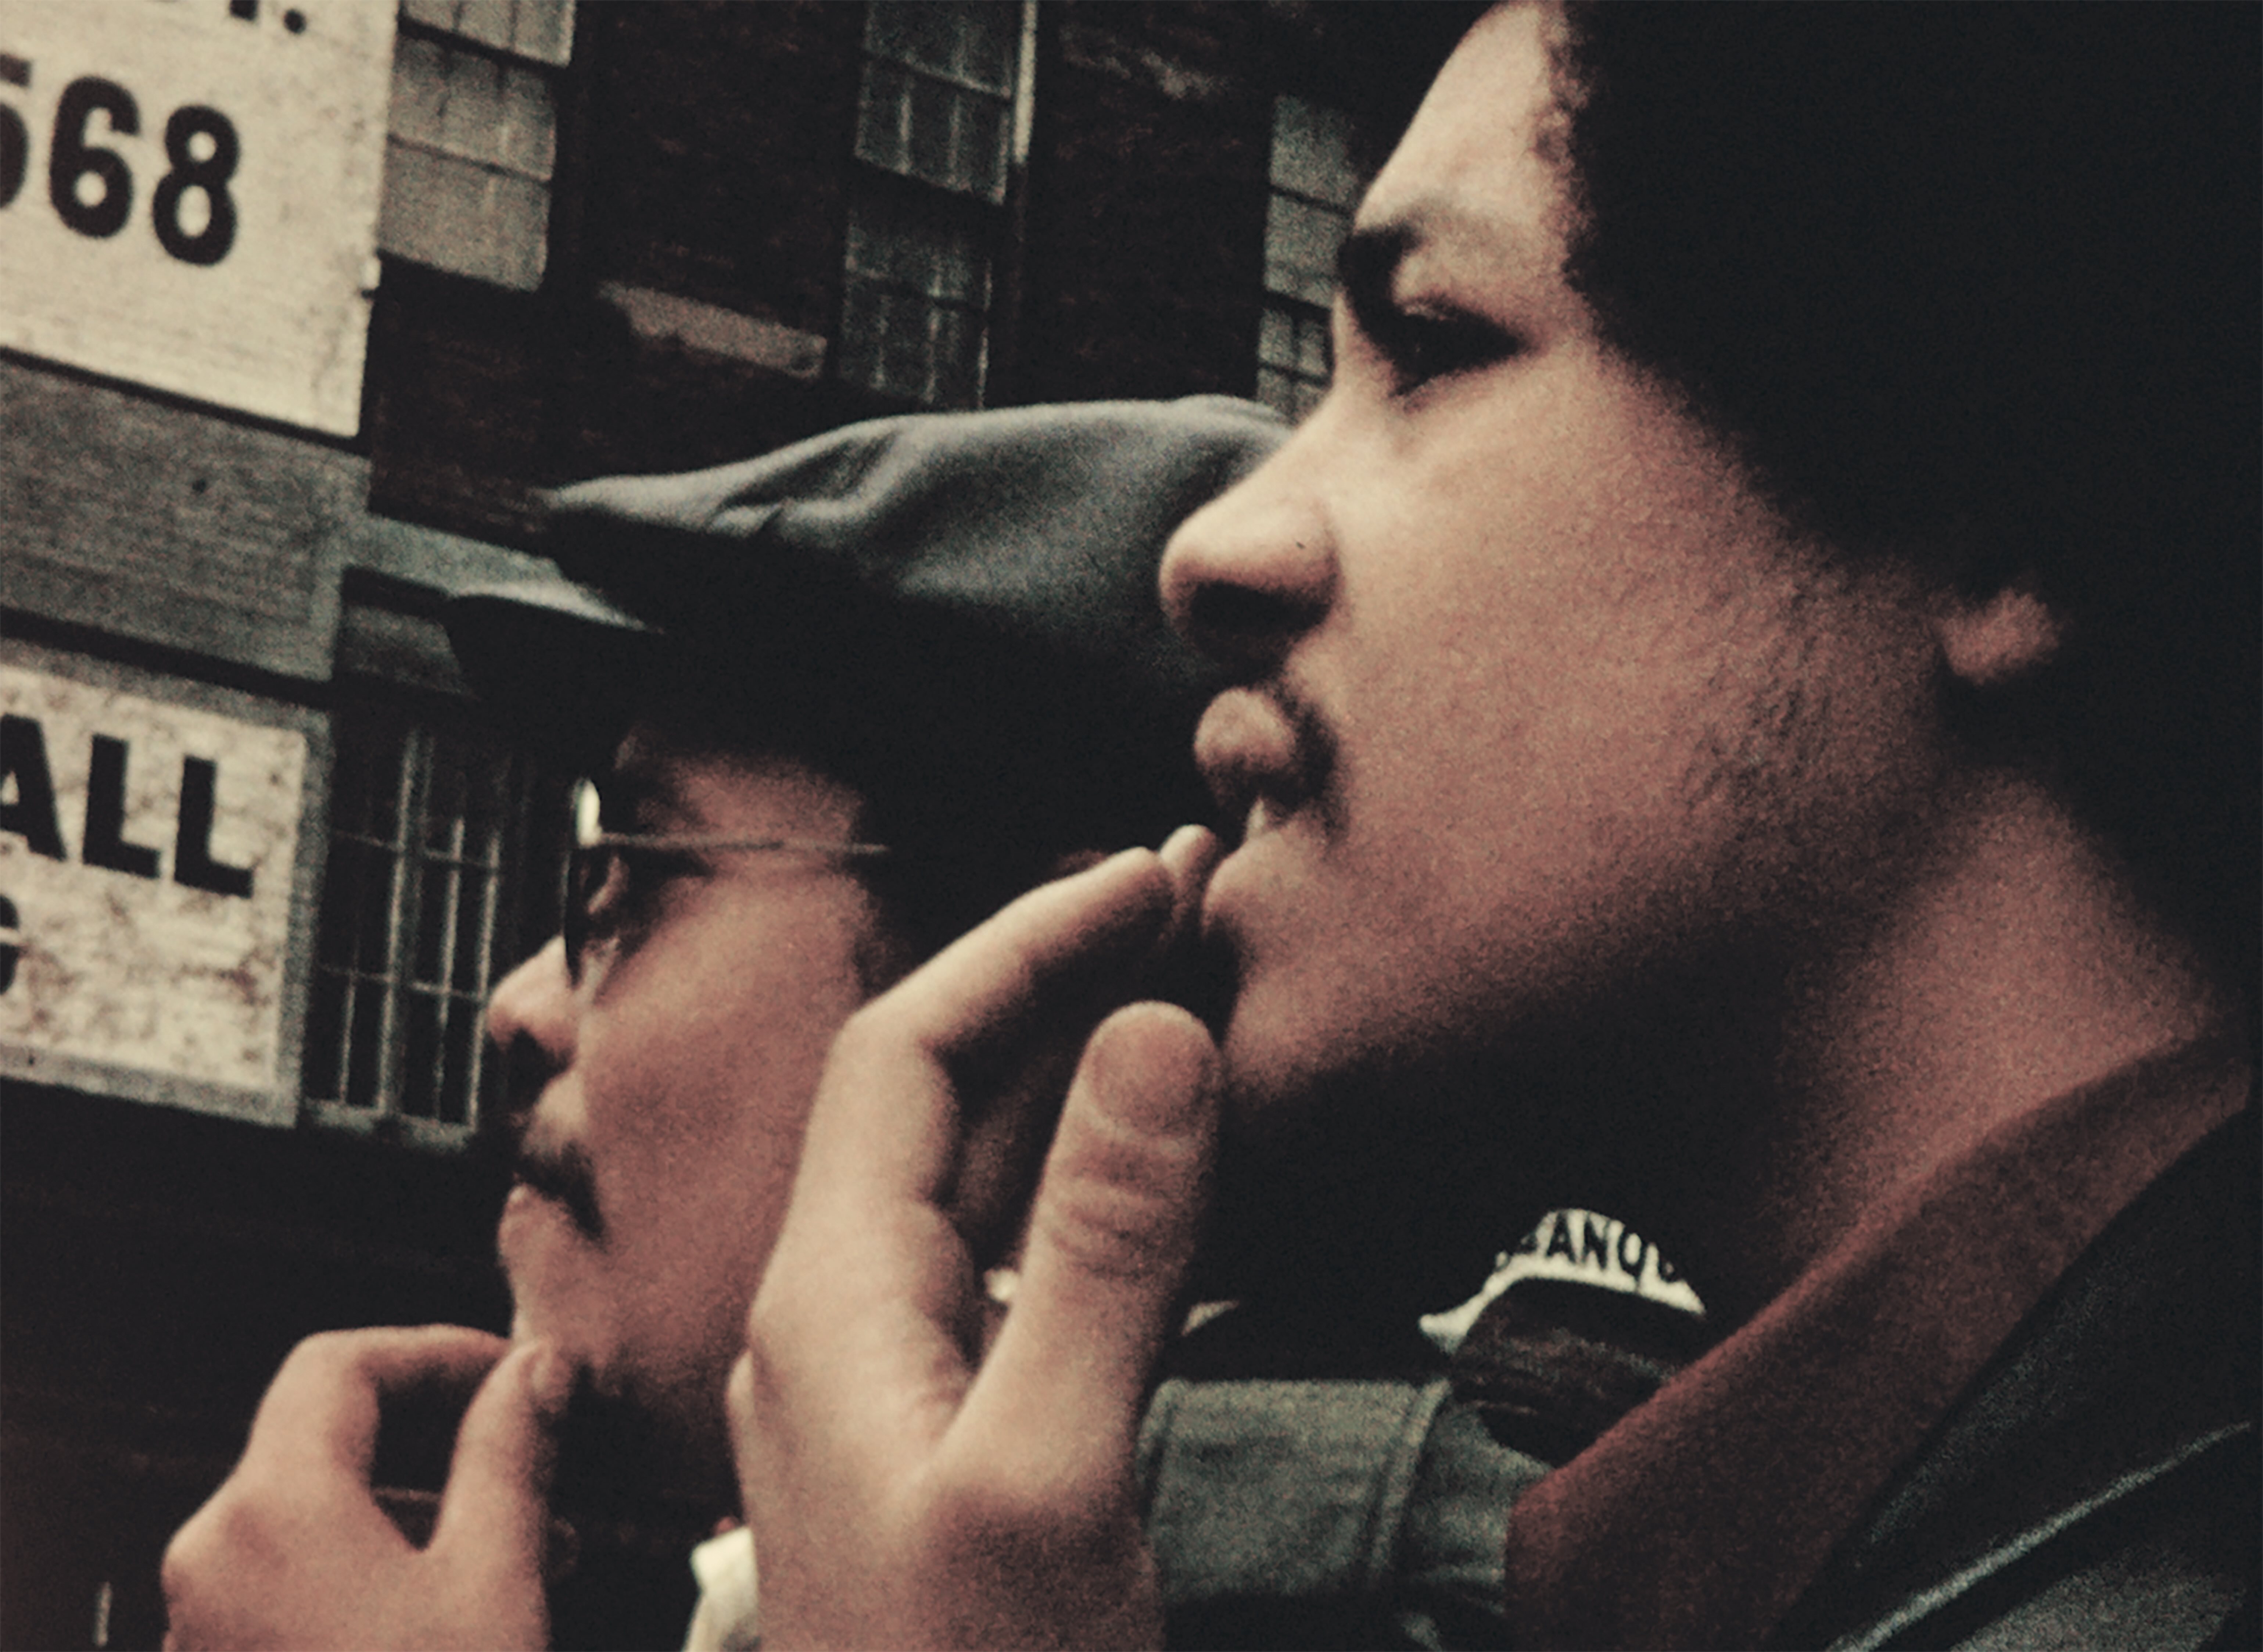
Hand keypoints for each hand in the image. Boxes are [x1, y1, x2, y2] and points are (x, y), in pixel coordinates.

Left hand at [162, 1326, 573, 1650]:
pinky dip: (380, 1568)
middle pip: (326, 1438)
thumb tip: (535, 1369)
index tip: (517, 1368)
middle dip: (442, 1433)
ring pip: (318, 1517)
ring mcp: (203, 1623)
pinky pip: (299, 1582)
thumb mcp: (493, 1584)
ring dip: (423, 1508)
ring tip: (529, 1547)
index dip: (437, 1349)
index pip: (338, 1363)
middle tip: (534, 1447)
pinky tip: (457, 1604)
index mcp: (268, 1513)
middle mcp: (212, 1558)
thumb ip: (510, 1458)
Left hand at [733, 832, 1223, 1649]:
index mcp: (826, 1306)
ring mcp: (893, 1383)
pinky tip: (1161, 1166)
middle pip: (936, 1100)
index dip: (1027, 944)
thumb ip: (1103, 1247)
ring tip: (1182, 999)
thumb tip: (1152, 1042)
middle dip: (1054, 986)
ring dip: (1073, 1077)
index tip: (1146, 881)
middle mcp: (839, 1324)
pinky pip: (1013, 1264)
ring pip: (978, 1179)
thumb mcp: (1052, 1472)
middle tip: (1180, 910)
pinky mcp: (954, 1435)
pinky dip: (1088, 1185)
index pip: (910, 1052)